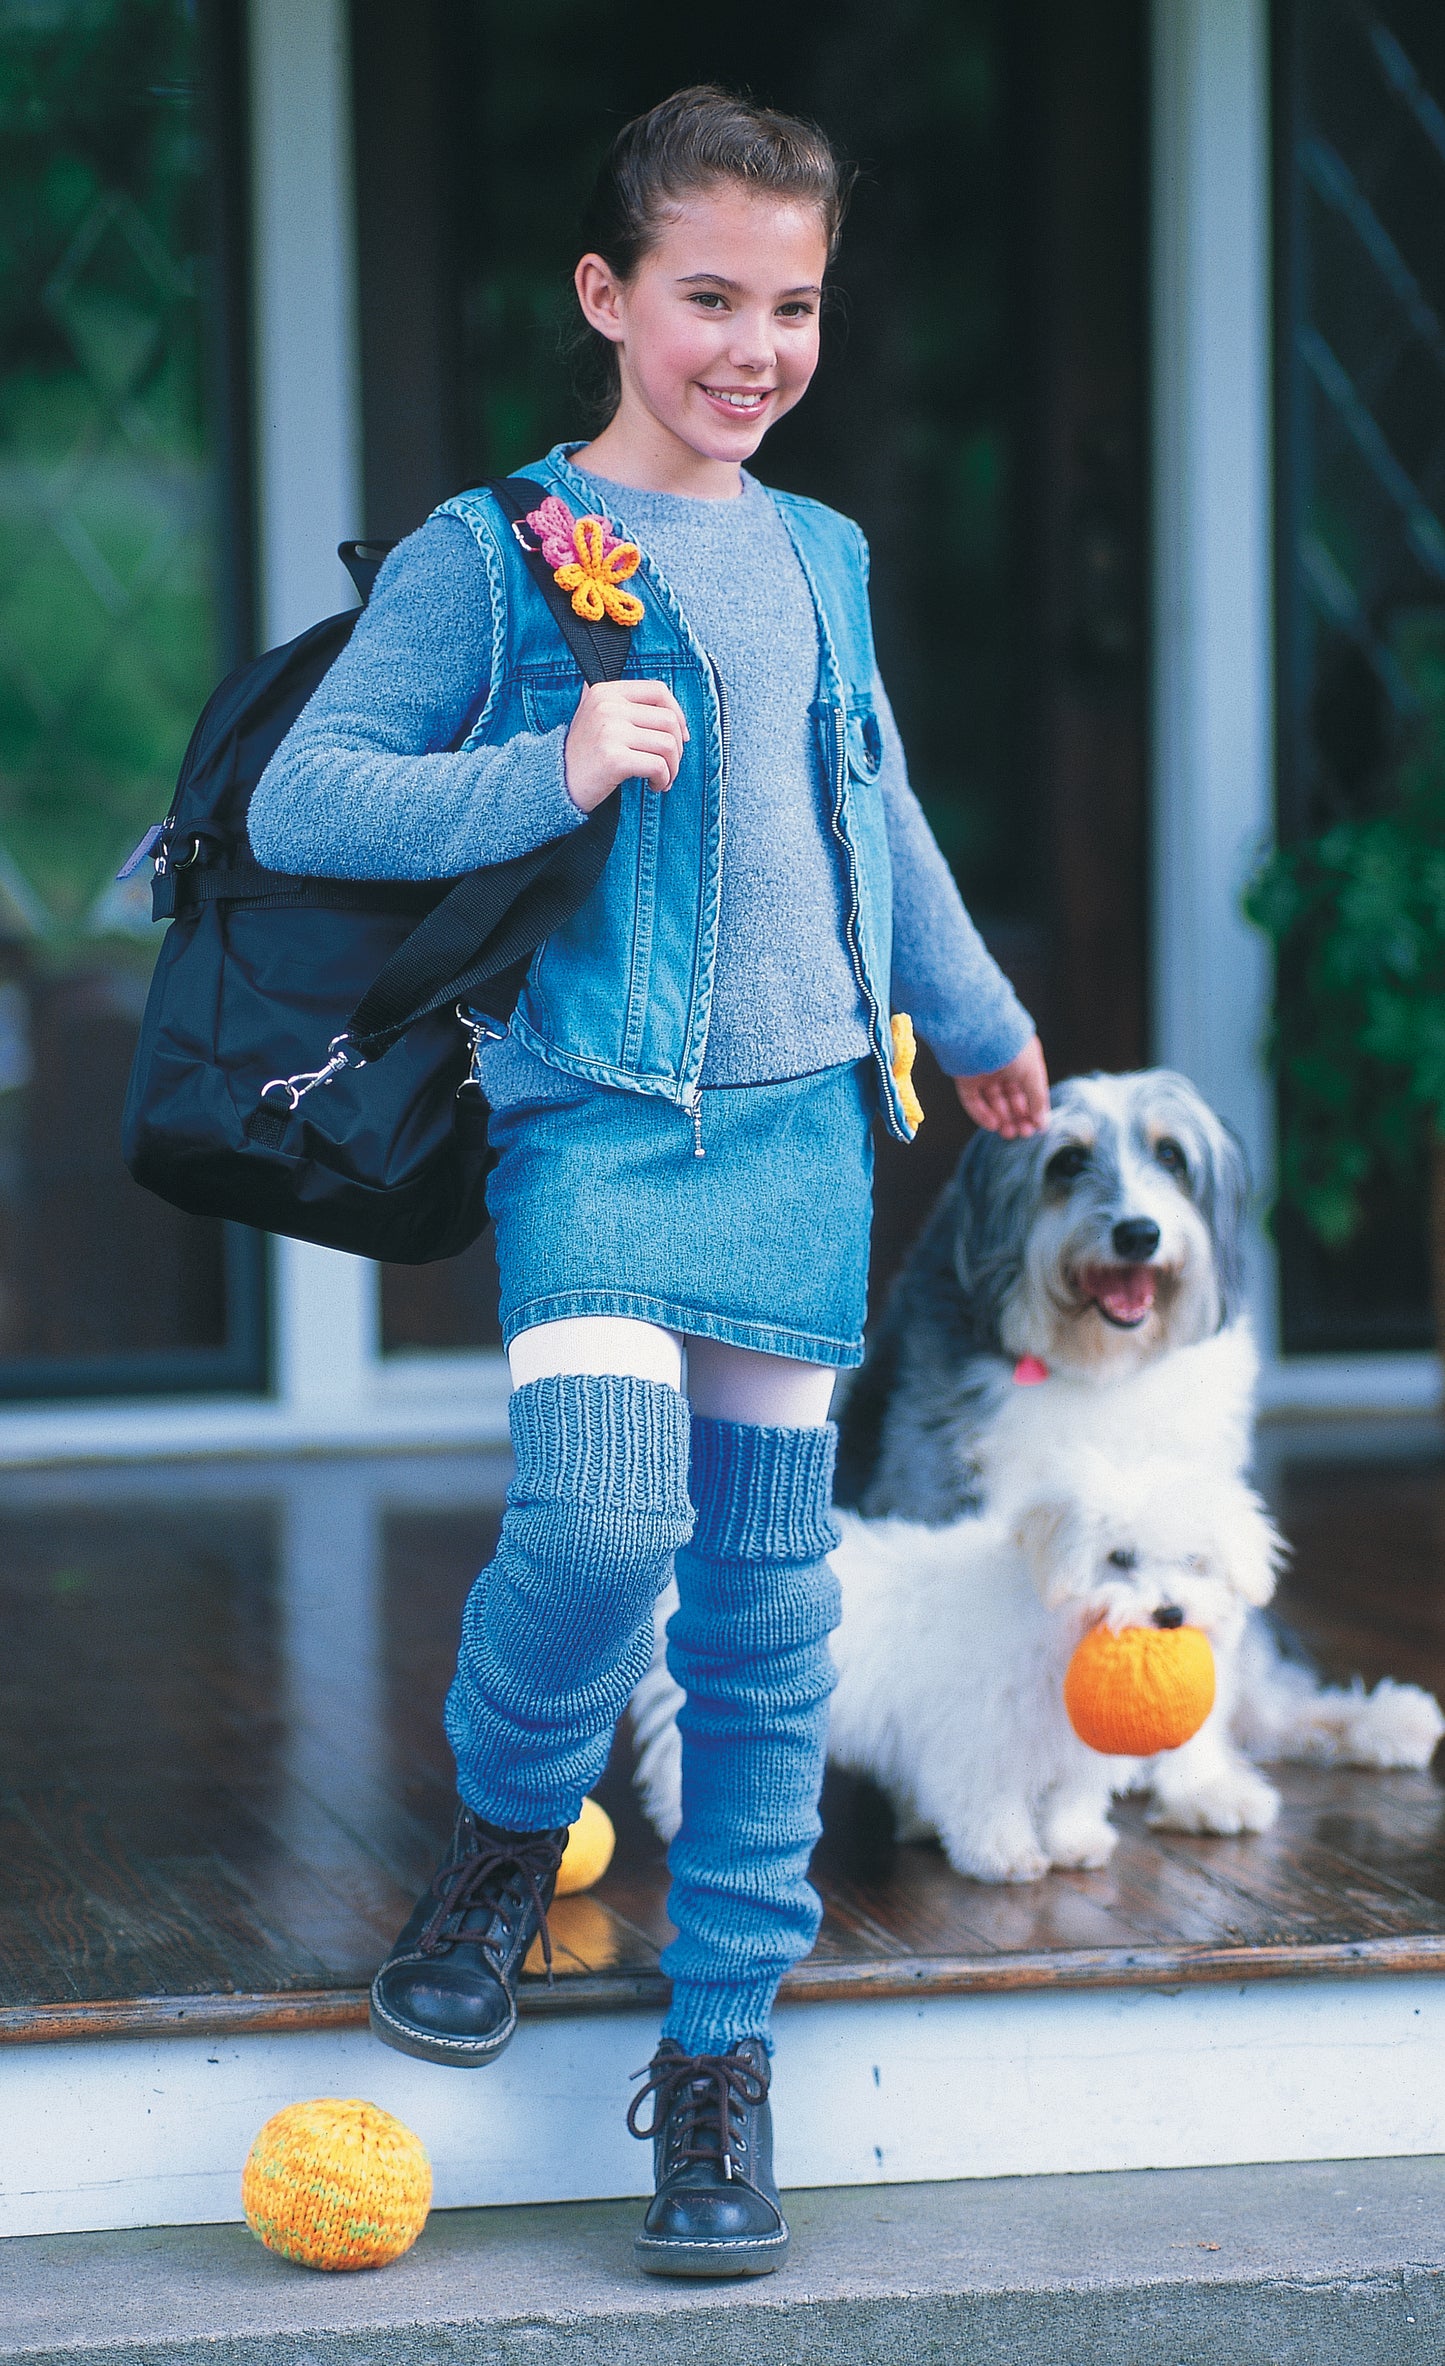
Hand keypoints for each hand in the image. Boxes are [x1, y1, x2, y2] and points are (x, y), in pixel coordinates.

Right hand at [563, 679, 688, 812]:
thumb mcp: (594, 715)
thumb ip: (621, 702)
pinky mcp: (614, 758)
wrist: (556, 782)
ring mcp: (610, 731)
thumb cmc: (584, 754)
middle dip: (677, 748)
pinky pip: (658, 766)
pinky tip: (654, 786)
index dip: (678, 714)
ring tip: (662, 778)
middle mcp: (608, 706)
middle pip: (668, 720)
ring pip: (667, 744)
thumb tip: (668, 705)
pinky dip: (663, 779)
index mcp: (606, 691)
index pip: (658, 691)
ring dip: (673, 767)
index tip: (680, 736)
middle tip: (669, 765)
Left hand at [953, 1034, 1049, 1137]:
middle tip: (1023, 1132)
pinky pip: (973, 1101)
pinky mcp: (965, 1078)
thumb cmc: (1011, 1048)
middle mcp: (1003, 1067)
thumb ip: (1038, 1100)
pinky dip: (982, 1114)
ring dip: (1002, 1119)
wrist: (982, 1033)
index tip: (1036, 1127)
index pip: (1029, 1090)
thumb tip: (1043, 1123)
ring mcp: (983, 1072)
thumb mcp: (1033, 1074)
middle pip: (1011, 1098)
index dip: (1033, 1109)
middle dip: (1017, 1116)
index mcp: (1023, 1062)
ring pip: (993, 1101)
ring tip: (1009, 1133)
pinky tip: (993, 1125)